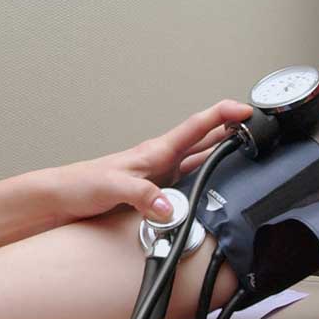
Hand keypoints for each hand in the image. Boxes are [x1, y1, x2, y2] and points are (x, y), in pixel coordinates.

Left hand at [47, 100, 253, 222]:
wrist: (59, 199)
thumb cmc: (80, 185)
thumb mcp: (112, 188)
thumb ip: (142, 195)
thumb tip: (170, 207)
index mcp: (155, 151)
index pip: (196, 126)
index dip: (223, 115)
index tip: (246, 110)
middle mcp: (161, 160)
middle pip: (205, 139)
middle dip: (232, 129)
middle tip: (259, 128)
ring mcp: (159, 176)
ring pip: (200, 159)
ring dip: (222, 152)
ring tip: (248, 150)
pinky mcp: (154, 192)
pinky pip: (189, 182)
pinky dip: (207, 180)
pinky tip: (215, 188)